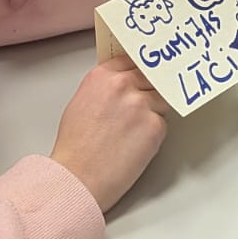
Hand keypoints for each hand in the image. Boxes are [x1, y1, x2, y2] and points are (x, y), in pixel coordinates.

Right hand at [49, 54, 170, 211]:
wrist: (78, 177)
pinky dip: (153, 133)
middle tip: (140, 109)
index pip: (135, 60)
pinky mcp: (155, 126)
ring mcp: (141, 104)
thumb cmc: (75, 147)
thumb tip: (125, 83)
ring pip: (161, 99)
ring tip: (132, 132)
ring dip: (153, 112)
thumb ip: (106, 87)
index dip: (140, 71)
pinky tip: (135, 145)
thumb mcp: (83, 101)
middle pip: (152, 78)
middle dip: (149, 91)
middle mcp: (124, 85)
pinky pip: (162, 122)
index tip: (144, 77)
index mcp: (103, 75)